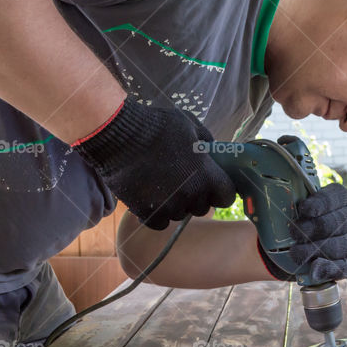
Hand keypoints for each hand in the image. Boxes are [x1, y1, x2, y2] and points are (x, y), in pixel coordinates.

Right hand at [72, 96, 235, 229]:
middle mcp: (192, 195)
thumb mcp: (189, 124)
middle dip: (196, 196)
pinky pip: (160, 222)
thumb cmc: (157, 126)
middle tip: (183, 181)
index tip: (212, 185)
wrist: (119, 136)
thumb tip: (211, 148)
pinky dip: (157, 214)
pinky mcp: (148, 213)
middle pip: (202, 207)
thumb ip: (206, 140)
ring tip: (162, 186)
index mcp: (207, 176)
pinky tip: (151, 199)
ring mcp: (169, 206)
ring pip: (180, 214)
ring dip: (175, 204)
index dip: (220, 191)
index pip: (227, 196)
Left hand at [283, 183, 346, 281]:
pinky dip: (328, 269)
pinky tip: (315, 269)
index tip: (303, 209)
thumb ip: (293, 201)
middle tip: (293, 232)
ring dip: (314, 249)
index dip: (320, 203)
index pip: (335, 197)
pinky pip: (343, 267)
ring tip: (295, 253)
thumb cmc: (305, 220)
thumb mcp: (301, 206)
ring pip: (339, 245)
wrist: (311, 242)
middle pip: (336, 223)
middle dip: (312, 228)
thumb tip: (274, 201)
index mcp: (343, 198)